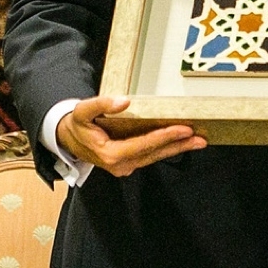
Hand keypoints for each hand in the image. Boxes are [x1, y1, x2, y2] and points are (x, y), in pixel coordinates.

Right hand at [56, 95, 205, 177]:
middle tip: (200, 139)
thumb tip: (124, 101)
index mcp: (110, 154)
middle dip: (178, 145)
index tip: (183, 129)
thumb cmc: (77, 124)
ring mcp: (124, 166)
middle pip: (154, 154)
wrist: (67, 139)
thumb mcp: (83, 111)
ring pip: (155, 156)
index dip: (164, 137)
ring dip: (177, 149)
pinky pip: (151, 155)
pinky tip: (181, 142)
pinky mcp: (128, 162)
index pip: (143, 145)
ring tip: (198, 141)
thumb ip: (101, 104)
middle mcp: (120, 164)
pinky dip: (167, 148)